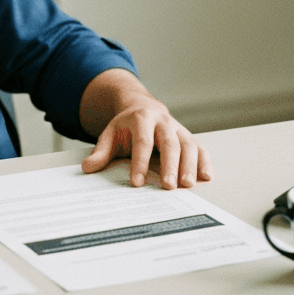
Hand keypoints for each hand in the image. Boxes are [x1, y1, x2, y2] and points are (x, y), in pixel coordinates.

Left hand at [79, 69, 212, 188]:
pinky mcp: (188, 137)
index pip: (142, 141)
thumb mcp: (110, 134)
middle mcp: (163, 122)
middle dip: (169, 165)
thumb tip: (88, 167)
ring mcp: (178, 129)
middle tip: (168, 186)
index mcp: (141, 118)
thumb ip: (101, 152)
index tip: (137, 181)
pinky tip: (205, 176)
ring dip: (189, 165)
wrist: (143, 108)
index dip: (140, 162)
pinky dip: (204, 162)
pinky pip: (200, 148)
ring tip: (187, 184)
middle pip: (169, 143)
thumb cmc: (127, 126)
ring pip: (187, 145)